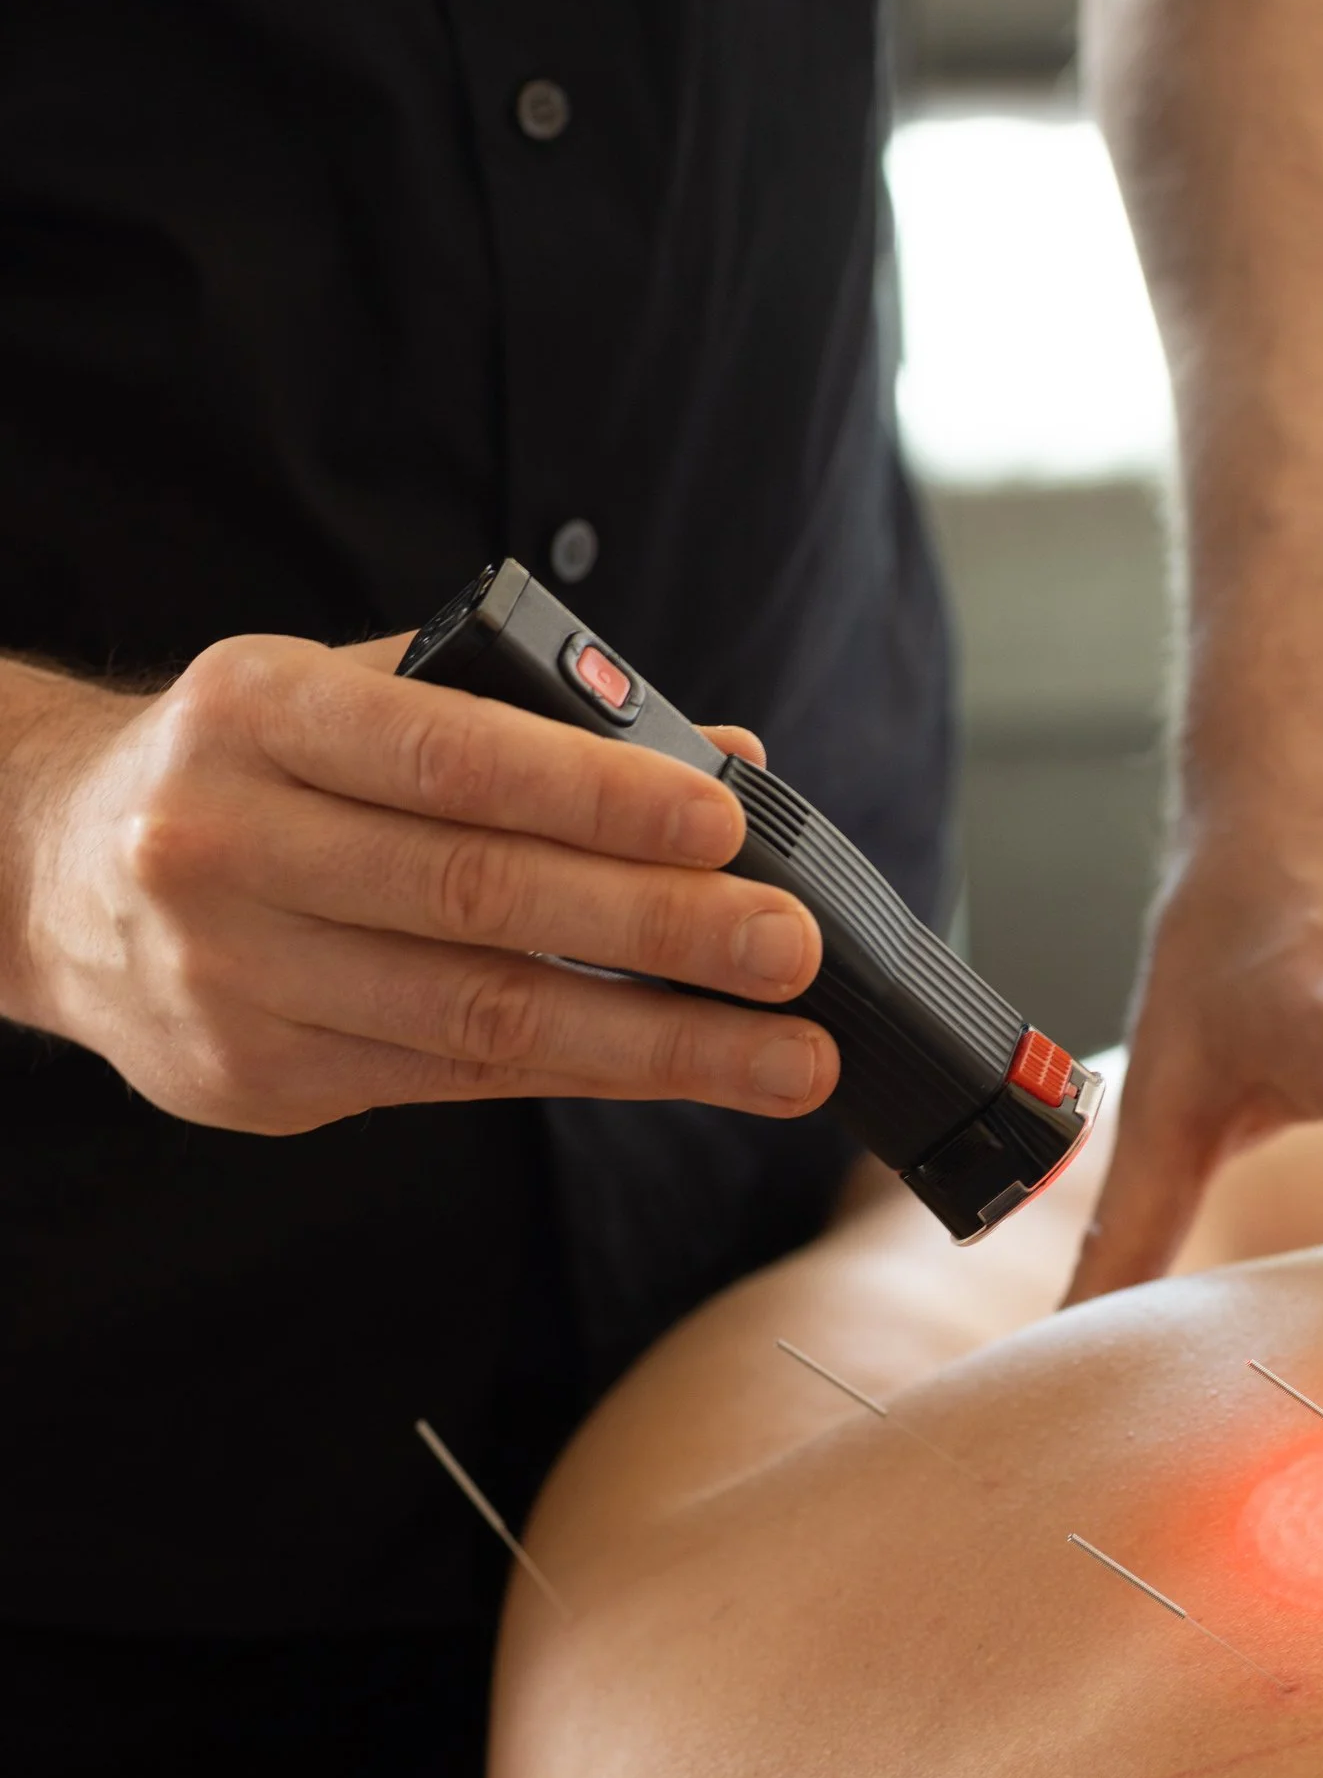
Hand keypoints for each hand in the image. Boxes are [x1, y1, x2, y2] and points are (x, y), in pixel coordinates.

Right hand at [0, 633, 834, 1132]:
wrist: (46, 873)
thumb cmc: (247, 767)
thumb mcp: (352, 696)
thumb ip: (528, 719)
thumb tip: (724, 757)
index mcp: (253, 716)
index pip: (448, 754)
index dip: (594, 792)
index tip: (725, 822)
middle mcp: (223, 846)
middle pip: (478, 900)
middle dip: (660, 931)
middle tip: (792, 952)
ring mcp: (230, 978)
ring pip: (478, 1018)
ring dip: (656, 1043)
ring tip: (787, 1055)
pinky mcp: (252, 1081)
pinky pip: (452, 1078)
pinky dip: (581, 1070)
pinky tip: (681, 1069)